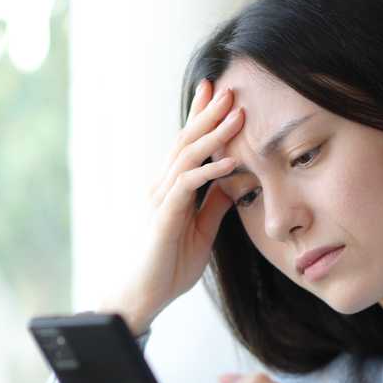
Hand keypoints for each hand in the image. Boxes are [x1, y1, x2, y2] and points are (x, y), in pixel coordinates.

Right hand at [103, 79, 245, 331]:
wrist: (145, 294)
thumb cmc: (170, 264)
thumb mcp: (203, 230)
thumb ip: (215, 204)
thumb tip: (234, 181)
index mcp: (172, 187)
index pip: (187, 144)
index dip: (201, 117)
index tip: (219, 92)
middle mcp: (163, 186)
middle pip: (186, 140)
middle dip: (208, 113)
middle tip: (229, 88)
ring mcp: (161, 198)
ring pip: (188, 156)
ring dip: (214, 134)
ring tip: (237, 114)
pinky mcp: (164, 215)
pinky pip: (188, 185)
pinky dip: (210, 171)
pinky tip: (232, 161)